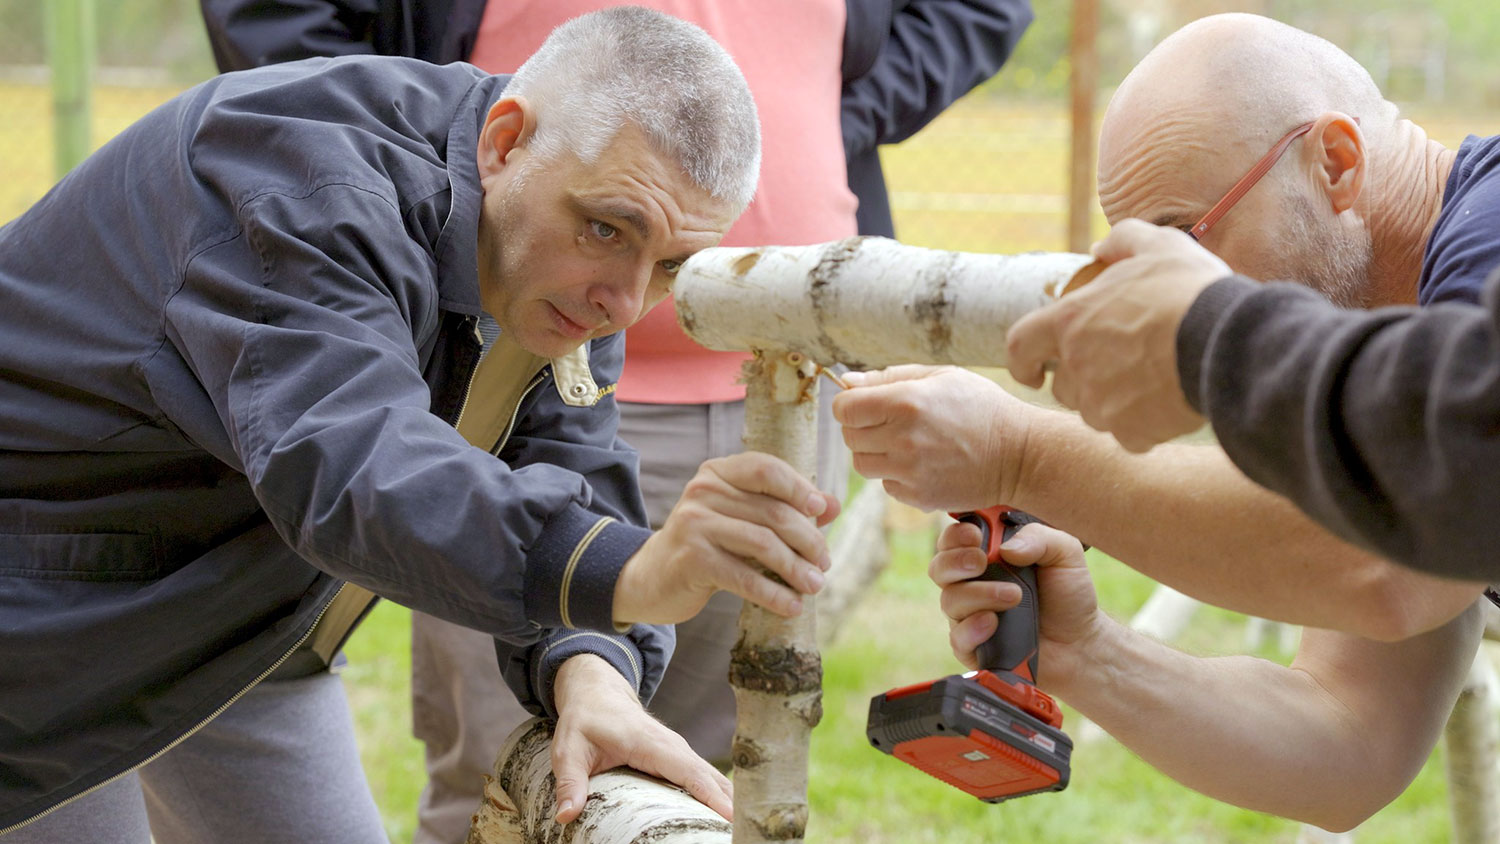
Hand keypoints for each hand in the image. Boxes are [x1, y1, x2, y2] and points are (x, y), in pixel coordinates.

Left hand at [550, 654, 732, 822]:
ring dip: (728, 802)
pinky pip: (706, 779)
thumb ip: (570, 782)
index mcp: (651, 744)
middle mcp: (673, 746)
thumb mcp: (569, 750)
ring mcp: (680, 751)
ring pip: (713, 778)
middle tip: (743, 834)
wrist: (598, 692)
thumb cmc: (584, 720)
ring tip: (739, 830)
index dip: (711, 795)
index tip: (731, 817)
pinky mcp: (680, 759)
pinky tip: (726, 819)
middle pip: (711, 778)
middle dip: (730, 805)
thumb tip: (566, 815)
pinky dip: (719, 797)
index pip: (688, 772)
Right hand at [613, 452, 840, 623]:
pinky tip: (791, 606)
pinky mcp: (692, 559)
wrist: (650, 577)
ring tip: (815, 586)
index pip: (766, 469)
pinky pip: (744, 576)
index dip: (799, 488)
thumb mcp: (743, 520)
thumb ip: (785, 507)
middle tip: (824, 563)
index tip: (822, 511)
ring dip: (795, 568)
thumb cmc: (707, 545)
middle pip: (772, 511)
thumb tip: (833, 505)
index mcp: (718, 473)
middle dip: (807, 539)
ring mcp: (694, 523)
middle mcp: (703, 491)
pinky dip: (773, 593)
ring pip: (763, 543)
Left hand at [833, 365, 1034, 511]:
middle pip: (849, 437)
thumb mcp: (941, 376)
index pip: (844, 408)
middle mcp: (903, 439)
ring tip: (906, 442)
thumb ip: (890, 377)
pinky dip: (896, 475)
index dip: (849, 404)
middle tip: (890, 422)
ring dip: (875, 453)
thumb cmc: (983, 408)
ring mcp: (910, 472)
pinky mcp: (918, 497)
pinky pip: (886, 485)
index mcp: (905, 403)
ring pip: (863, 464)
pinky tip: (922, 463)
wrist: (1020, 454)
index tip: (864, 404)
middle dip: (862, 427)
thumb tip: (847, 382)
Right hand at [929, 520, 1102, 691]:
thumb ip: (1038, 538)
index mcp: (988, 554)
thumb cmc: (1068, 594)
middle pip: (939, 567)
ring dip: (978, 595)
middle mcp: (972, 583)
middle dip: (955, 561)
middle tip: (981, 562)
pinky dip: (973, 628)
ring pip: (949, 601)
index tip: (975, 535)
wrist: (1079, 643)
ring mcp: (969, 615)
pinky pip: (957, 637)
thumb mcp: (1064, 554)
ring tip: (1013, 596)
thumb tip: (1005, 549)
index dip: (957, 534)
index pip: (954, 538)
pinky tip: (993, 623)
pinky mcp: (972, 646)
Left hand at [1006, 219, 1231, 452]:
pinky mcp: (1131, 431)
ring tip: (1151, 381)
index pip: (1021, 345)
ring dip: (1114, 403)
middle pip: (1064, 387)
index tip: (1032, 372)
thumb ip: (1123, 242)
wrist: (1228, 342)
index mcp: (1071, 320)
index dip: (1023, 361)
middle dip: (1084, 381)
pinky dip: (1144, 425)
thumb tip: (1100, 248)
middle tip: (1120, 367)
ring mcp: (1101, 403)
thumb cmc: (1190, 291)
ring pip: (1095, 413)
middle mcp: (1077, 365)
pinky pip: (1129, 435)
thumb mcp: (1159, 245)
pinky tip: (1169, 404)